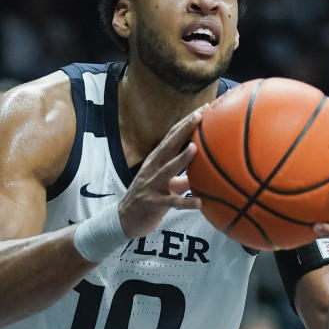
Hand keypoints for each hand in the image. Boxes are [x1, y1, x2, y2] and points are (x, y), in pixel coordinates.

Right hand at [117, 105, 205, 237]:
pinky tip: (200, 203)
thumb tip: (203, 172)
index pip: (172, 136)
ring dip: (181, 159)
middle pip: (169, 145)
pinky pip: (172, 202)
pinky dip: (186, 202)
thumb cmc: (150, 197)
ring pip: (168, 169)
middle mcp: (153, 168)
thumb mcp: (166, 182)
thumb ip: (183, 176)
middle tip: (199, 116)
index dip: (186, 123)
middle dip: (184, 129)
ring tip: (195, 148)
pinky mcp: (153, 203)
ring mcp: (152, 184)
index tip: (202, 109)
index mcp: (157, 160)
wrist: (125, 219)